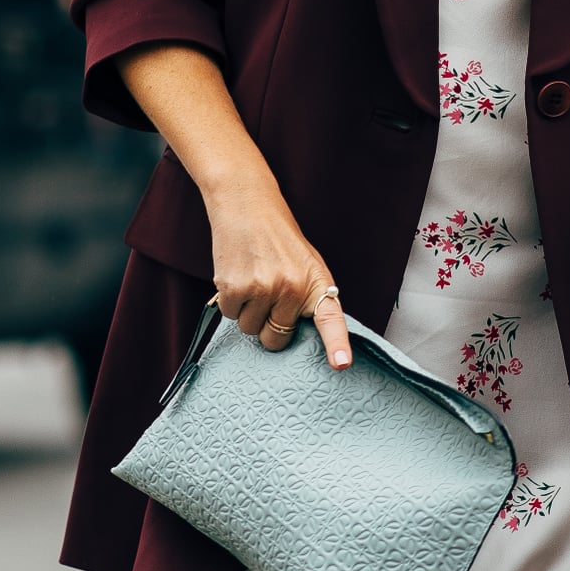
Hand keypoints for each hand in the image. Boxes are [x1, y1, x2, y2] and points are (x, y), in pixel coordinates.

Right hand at [116, 45, 350, 368]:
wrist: (247, 205)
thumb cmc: (279, 240)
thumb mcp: (307, 265)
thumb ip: (307, 300)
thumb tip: (293, 336)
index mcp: (317, 283)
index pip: (331, 320)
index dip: (337, 345)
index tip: (341, 365)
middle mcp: (292, 287)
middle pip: (276, 339)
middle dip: (268, 327)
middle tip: (267, 296)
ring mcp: (262, 288)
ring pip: (249, 329)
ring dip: (246, 311)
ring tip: (252, 278)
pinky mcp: (234, 287)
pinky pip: (228, 315)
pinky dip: (228, 301)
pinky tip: (236, 275)